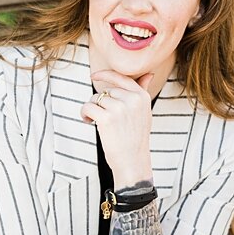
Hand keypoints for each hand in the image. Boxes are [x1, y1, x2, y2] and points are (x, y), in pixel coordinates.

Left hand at [79, 70, 154, 184]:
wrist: (132, 161)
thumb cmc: (136, 138)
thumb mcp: (144, 113)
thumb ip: (142, 92)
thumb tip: (149, 74)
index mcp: (142, 97)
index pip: (122, 78)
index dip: (105, 74)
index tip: (94, 75)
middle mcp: (132, 100)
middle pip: (106, 91)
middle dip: (100, 102)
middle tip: (102, 117)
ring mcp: (119, 108)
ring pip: (95, 99)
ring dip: (91, 109)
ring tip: (96, 121)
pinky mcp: (106, 118)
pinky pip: (88, 107)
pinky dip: (84, 114)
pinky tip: (89, 122)